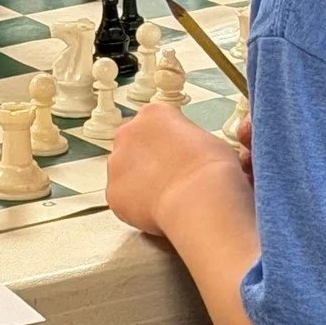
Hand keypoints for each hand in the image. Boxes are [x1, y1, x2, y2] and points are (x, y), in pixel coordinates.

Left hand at [106, 103, 248, 237]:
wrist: (200, 200)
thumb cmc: (212, 169)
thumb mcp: (210, 140)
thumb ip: (189, 140)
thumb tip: (190, 153)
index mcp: (153, 114)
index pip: (155, 122)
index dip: (169, 141)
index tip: (179, 154)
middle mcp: (128, 133)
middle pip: (134, 144)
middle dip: (148, 159)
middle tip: (171, 176)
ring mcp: (116, 163)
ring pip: (125, 172)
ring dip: (140, 182)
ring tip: (166, 196)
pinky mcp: (112, 192)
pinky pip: (123, 198)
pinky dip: (136, 206)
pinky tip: (157, 210)